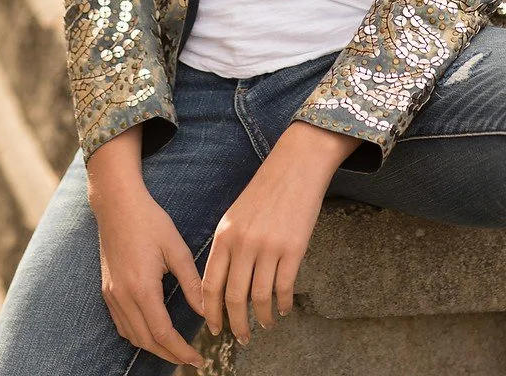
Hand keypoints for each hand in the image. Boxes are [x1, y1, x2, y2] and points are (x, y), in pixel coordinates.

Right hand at [93, 183, 206, 368]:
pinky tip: (153, 331)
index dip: (181, 351)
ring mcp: (111, 295)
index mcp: (142, 288)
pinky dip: (138, 335)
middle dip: (170, 355)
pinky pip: (122, 325)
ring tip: (176, 348)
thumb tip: (207, 309)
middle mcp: (123, 297)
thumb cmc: (150, 221)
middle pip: (147, 341)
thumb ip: (192, 282)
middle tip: (191, 359)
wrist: (117, 204)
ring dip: (154, 347)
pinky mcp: (107, 291)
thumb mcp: (176, 248)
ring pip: (132, 336)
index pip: (163, 334)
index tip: (199, 358)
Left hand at [200, 122, 357, 342]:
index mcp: (224, 235)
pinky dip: (282, 304)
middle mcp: (243, 243)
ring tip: (265, 325)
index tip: (214, 329)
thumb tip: (221, 285)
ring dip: (261, 318)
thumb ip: (227, 247)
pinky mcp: (293, 248)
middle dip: (236, 324)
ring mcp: (268, 246)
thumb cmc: (265, 191)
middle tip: (241, 338)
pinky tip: (283, 309)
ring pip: (260, 297)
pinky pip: (284, 287)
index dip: (210, 313)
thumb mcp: (236, 215)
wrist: (296, 166)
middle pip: (233, 297)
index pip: (210, 285)